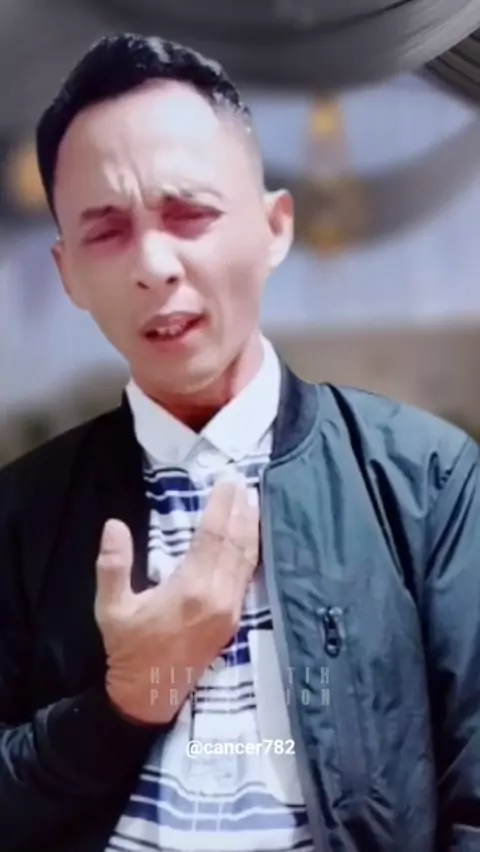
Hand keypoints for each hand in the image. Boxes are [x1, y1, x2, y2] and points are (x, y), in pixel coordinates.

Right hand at [94, 473, 258, 724]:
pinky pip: (248, 576)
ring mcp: (231, 610)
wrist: (149, 695)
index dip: (221, 507)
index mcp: (190, 590)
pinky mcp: (235, 619)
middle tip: (242, 482)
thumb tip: (113, 525)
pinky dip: (251, 551)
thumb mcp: (111, 608)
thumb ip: (112, 566)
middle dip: (240, 510)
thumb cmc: (128, 649)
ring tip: (252, 500)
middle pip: (236, 544)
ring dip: (251, 527)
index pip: (213, 537)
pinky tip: (251, 537)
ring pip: (247, 560)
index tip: (227, 482)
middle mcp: (218, 597)